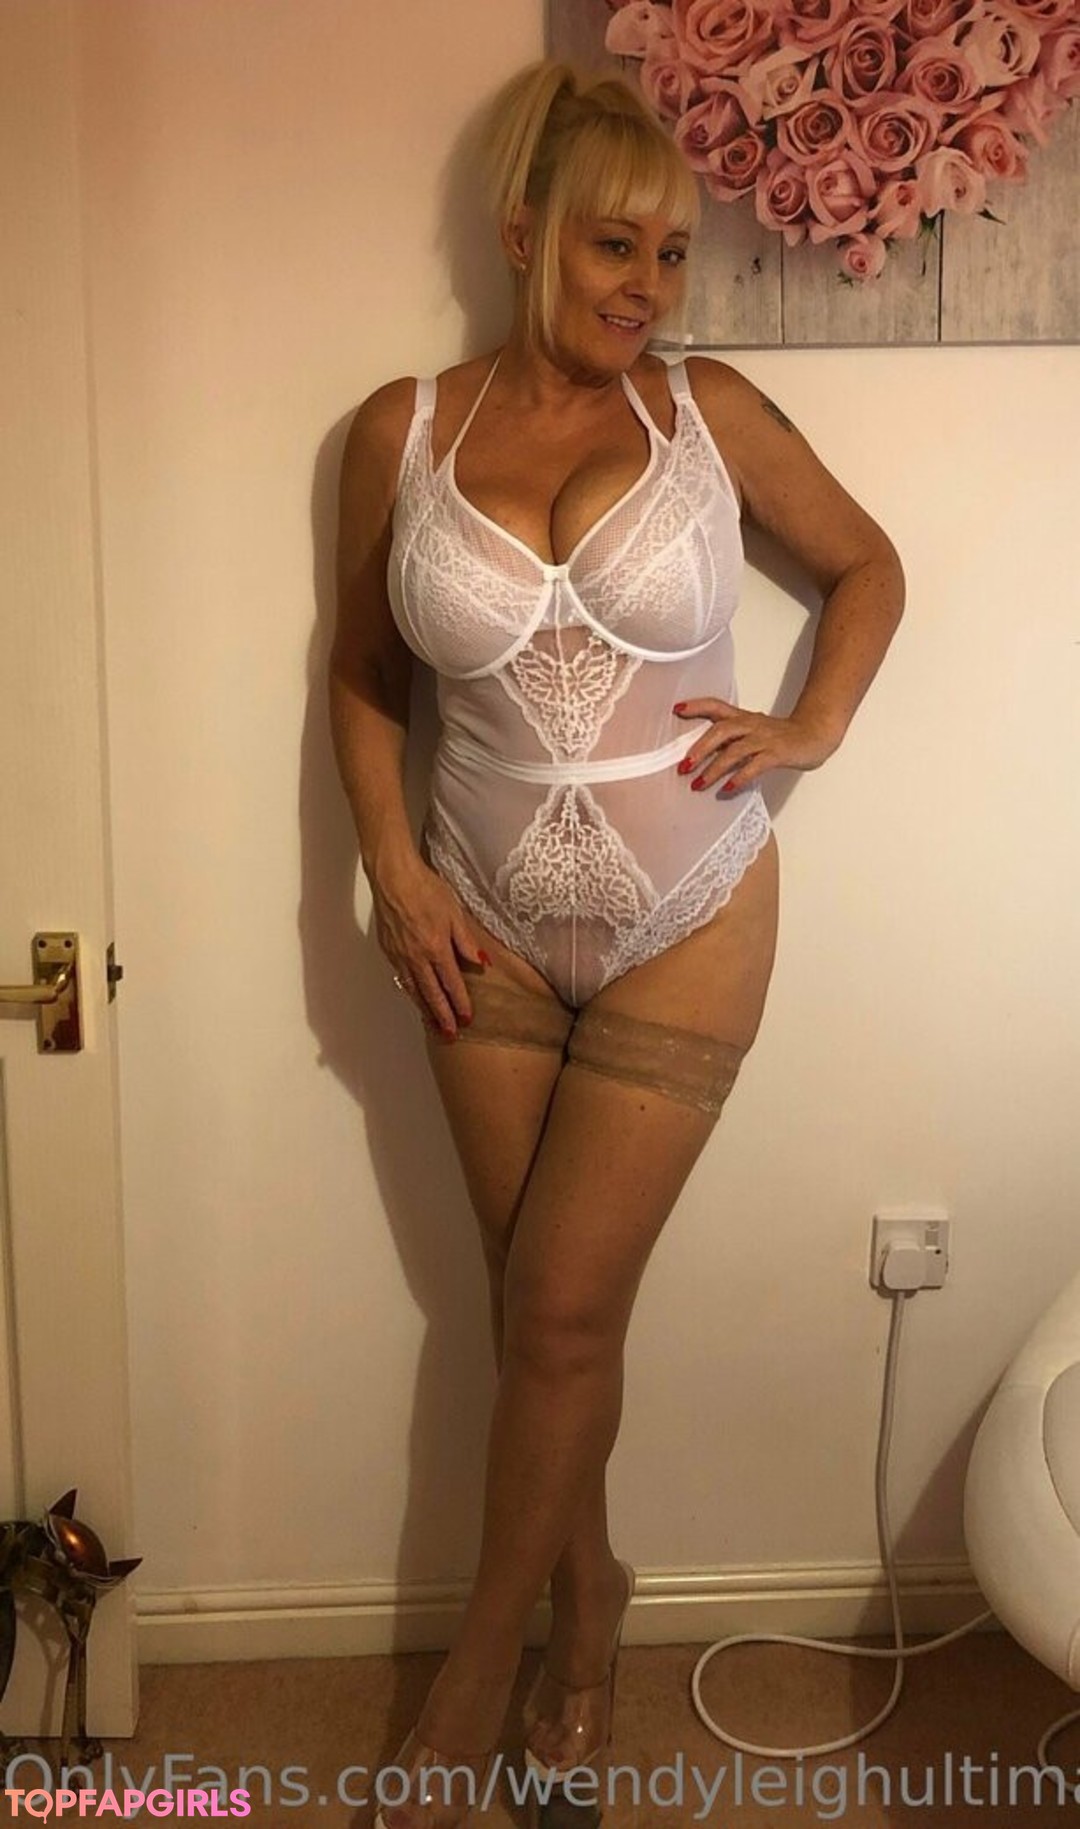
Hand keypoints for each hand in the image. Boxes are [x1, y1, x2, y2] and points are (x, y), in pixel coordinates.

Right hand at [371, 854, 489, 1037]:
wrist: (393, 877)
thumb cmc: (425, 888)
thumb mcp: (455, 913)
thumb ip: (467, 941)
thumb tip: (481, 962)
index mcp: (436, 949)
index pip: (451, 984)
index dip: (460, 1003)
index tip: (467, 1018)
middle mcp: (417, 958)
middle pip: (431, 994)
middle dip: (442, 1016)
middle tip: (450, 1034)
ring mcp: (400, 955)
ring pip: (413, 990)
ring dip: (424, 1009)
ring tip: (433, 1024)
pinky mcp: (388, 950)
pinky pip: (401, 977)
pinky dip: (410, 991)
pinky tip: (415, 995)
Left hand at [673, 699, 840, 792]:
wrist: (815, 735)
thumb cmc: (780, 736)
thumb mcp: (752, 731)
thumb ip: (730, 739)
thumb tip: (700, 755)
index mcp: (743, 717)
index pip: (716, 706)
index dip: (696, 706)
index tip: (676, 710)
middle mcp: (751, 725)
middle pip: (720, 731)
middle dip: (699, 749)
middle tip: (683, 766)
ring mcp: (764, 739)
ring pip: (734, 751)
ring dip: (713, 769)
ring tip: (698, 784)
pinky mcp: (777, 754)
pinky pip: (755, 766)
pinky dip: (739, 778)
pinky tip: (726, 790)